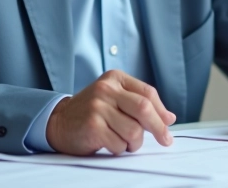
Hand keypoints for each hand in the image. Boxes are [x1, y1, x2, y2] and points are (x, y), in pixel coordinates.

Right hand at [46, 70, 176, 154]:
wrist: (59, 121)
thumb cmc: (92, 112)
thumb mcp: (115, 99)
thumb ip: (140, 104)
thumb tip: (169, 118)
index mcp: (115, 78)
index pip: (147, 93)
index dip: (161, 111)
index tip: (168, 125)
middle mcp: (106, 89)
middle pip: (144, 109)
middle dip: (158, 127)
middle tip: (165, 140)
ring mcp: (98, 107)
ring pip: (134, 130)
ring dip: (134, 142)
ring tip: (125, 142)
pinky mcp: (92, 125)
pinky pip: (119, 143)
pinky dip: (119, 148)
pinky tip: (110, 143)